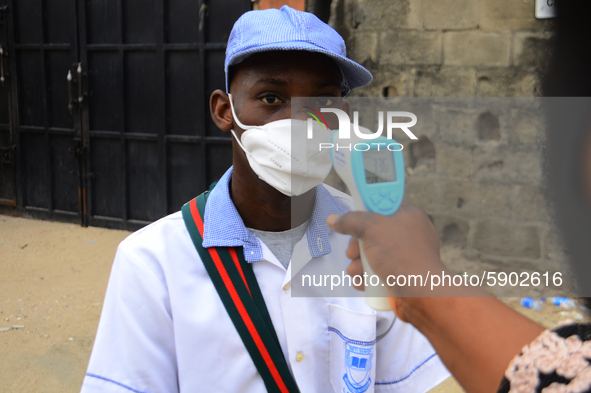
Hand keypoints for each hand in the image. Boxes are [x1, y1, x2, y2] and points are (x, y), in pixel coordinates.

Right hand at [327, 201, 449, 318]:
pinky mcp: (400, 274)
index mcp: (408, 214)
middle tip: (353, 252)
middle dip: (357, 245)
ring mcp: (405, 255)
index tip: (355, 219)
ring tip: (356, 271)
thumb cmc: (401, 255)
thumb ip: (350, 220)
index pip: (382, 204)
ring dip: (358, 263)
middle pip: (372, 231)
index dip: (366, 211)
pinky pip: (378, 270)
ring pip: (372, 253)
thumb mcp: (371, 228)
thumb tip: (334, 220)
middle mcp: (408, 233)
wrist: (420, 293)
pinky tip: (362, 281)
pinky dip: (367, 276)